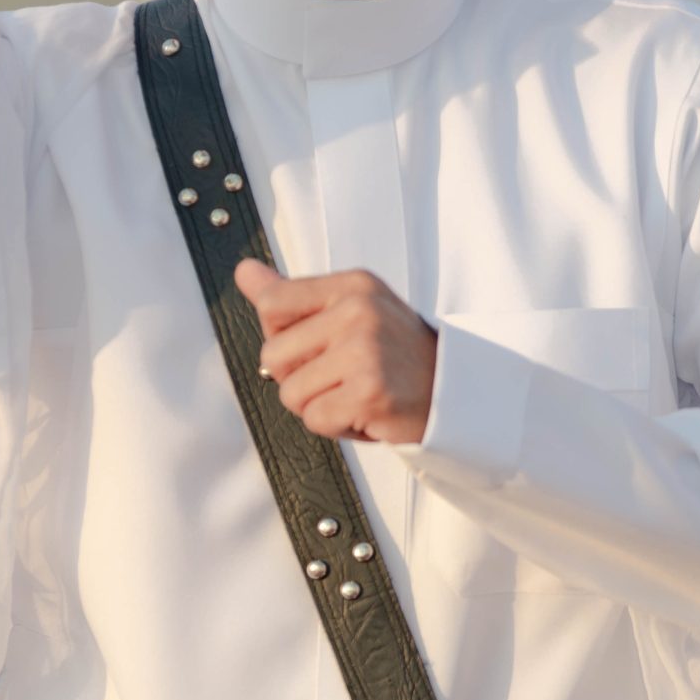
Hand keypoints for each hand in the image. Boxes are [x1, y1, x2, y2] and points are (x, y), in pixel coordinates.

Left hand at [236, 258, 437, 443]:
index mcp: (352, 285)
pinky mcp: (369, 392)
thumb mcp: (350, 310)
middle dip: (298, 377)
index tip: (316, 343)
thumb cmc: (396, 356)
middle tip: (341, 376)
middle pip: (272, 355)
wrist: (455, 395)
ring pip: (290, 393)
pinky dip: (337, 426)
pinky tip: (366, 412)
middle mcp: (360, 311)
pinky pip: (315, 419)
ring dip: (319, 405)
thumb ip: (292, 294)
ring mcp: (365, 351)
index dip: (280, 335)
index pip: (271, 302)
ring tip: (356, 393)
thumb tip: (245, 273)